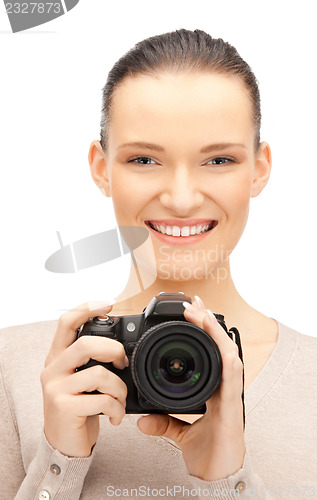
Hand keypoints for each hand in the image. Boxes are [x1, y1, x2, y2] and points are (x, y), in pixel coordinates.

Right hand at [40, 301, 127, 457]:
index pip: (66, 322)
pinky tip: (115, 415)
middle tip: (123, 362)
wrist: (64, 444)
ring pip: (98, 374)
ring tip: (120, 399)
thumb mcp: (81, 379)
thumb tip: (122, 347)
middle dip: (113, 350)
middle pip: (85, 344)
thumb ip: (92, 360)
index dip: (87, 308)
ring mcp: (56, 389)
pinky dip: (116, 408)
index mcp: (58, 356)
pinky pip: (101, 400)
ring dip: (119, 388)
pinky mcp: (64, 408)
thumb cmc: (79, 407)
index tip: (109, 303)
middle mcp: (53, 369)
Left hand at [137, 296, 245, 480]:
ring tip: (202, 314)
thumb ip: (163, 422)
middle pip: (220, 346)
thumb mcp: (178, 432)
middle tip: (194, 302)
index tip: (190, 311)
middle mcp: (223, 387)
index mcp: (212, 389)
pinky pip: (233, 379)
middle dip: (208, 322)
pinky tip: (223, 346)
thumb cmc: (206, 452)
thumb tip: (142, 419)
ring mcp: (230, 395)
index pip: (209, 352)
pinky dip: (229, 360)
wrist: (217, 478)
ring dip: (216, 333)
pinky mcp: (232, 407)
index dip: (202, 331)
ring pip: (228, 355)